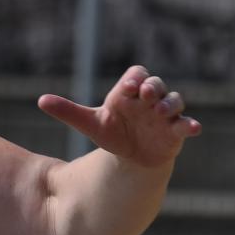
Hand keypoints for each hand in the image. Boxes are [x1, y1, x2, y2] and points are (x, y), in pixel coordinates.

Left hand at [37, 66, 200, 167]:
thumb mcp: (90, 124)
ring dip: (170, 103)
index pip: (136, 75)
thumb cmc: (113, 134)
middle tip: (146, 93)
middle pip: (156, 84)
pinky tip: (193, 128)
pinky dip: (190, 125)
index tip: (126, 88)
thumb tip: (40, 101)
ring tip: (161, 110)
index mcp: (129, 93)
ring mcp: (165, 115)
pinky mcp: (176, 132)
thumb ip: (68, 111)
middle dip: (153, 87)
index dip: (133, 78)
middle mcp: (149, 100)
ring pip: (174, 101)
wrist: (131, 159)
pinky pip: (186, 125)